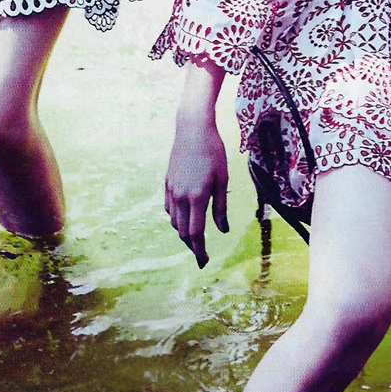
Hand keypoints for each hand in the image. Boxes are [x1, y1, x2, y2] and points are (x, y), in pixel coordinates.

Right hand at [165, 113, 228, 267]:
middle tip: (202, 255)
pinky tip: (185, 217)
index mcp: (197, 197)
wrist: (192, 129)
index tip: (205, 262)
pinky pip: (169, 209)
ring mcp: (171, 190)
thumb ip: (221, 207)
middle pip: (182, 232)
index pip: (195, 234)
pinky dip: (176, 218)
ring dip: (183, 233)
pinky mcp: (167, 183)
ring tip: (195, 238)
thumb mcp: (222, 179)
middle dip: (192, 246)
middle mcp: (181, 197)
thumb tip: (222, 230)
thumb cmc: (213, 152)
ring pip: (174, 222)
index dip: (200, 251)